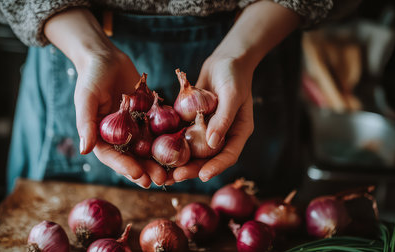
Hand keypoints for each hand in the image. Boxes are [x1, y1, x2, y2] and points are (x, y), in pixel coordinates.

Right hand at [45, 8, 166, 187]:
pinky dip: (170, 139)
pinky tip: (183, 146)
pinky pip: (160, 130)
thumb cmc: (91, 76)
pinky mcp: (148, 116)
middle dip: (147, 170)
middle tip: (161, 181)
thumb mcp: (86, 98)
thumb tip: (84, 150)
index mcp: (101, 136)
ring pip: (148, 148)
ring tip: (173, 172)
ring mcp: (135, 127)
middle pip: (133, 158)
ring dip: (160, 160)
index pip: (112, 157)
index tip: (138, 174)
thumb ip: (86, 123)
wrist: (106, 57)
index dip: (124, 167)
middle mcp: (119, 136)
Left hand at [167, 0, 299, 183]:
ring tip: (163, 173)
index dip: (216, 167)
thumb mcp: (231, 95)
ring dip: (178, 161)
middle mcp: (222, 134)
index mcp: (238, 132)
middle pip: (207, 158)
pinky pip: (182, 135)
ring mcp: (207, 129)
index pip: (228, 155)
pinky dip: (171, 143)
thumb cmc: (233, 74)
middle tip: (174, 177)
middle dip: (191, 169)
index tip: (202, 176)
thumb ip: (223, 119)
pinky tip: (156, 150)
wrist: (224, 60)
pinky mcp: (193, 122)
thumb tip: (213, 143)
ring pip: (192, 150)